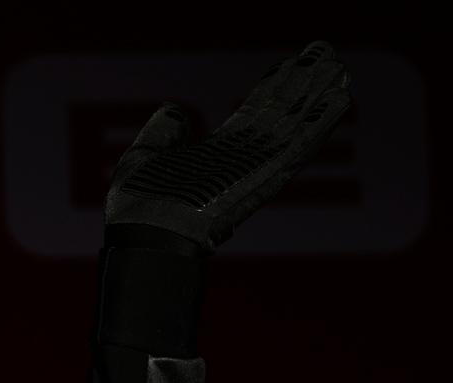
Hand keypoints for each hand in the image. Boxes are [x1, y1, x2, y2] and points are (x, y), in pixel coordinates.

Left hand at [105, 41, 350, 250]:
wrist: (144, 234)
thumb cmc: (137, 207)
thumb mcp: (144, 158)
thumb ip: (162, 132)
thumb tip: (176, 109)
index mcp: (215, 156)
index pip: (252, 115)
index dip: (272, 88)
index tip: (290, 62)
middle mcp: (241, 161)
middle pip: (280, 115)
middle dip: (303, 84)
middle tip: (325, 53)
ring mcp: (255, 169)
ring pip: (295, 126)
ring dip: (318, 96)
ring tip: (339, 67)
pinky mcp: (265, 179)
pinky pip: (298, 148)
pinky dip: (319, 124)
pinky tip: (340, 100)